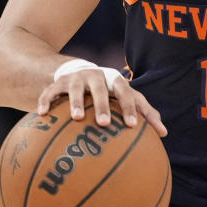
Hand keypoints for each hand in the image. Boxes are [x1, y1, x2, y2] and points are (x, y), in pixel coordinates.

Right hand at [37, 69, 166, 136]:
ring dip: (76, 102)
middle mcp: (96, 76)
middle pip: (100, 88)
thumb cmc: (109, 92)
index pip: (126, 92)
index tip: (132, 126)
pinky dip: (45, 101)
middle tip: (104, 124)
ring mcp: (75, 79)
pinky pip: (50, 92)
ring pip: (75, 88)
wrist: (79, 72)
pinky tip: (41, 114)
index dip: (130, 107)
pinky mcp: (57, 83)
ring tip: (76, 119)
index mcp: (115, 81)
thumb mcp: (125, 98)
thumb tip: (165, 134)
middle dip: (102, 105)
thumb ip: (144, 112)